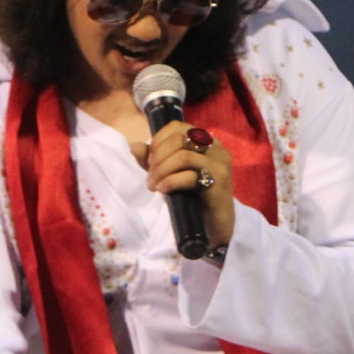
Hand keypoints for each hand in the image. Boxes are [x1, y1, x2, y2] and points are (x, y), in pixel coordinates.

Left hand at [146, 121, 233, 249]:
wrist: (213, 225)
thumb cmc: (193, 197)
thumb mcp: (170, 175)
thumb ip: (154, 160)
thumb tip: (134, 146)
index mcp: (206, 141)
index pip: (177, 127)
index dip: (158, 140)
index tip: (150, 160)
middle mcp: (216, 148)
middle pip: (179, 139)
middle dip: (158, 157)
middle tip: (150, 175)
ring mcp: (220, 164)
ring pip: (183, 156)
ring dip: (162, 171)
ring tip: (154, 185)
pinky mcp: (219, 182)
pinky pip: (189, 176)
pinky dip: (170, 182)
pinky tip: (163, 190)